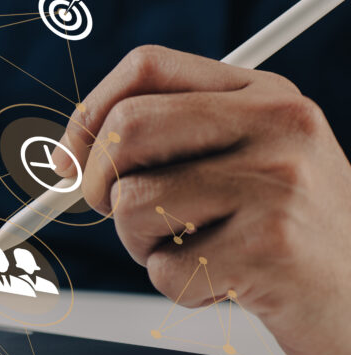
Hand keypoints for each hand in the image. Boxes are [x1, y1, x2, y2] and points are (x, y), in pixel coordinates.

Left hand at [56, 45, 350, 354]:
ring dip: (140, 244)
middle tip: (116, 213)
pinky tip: (226, 284)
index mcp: (263, 92)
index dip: (89, 113)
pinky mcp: (270, 247)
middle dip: (98, 181)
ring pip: (134, 204)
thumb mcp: (247, 159)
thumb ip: (172, 138)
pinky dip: (177, 288)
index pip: (147, 66)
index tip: (67, 160)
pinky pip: (164, 268)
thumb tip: (69, 154)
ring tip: (194, 250)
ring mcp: (277, 182)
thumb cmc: (287, 231)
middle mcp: (277, 124)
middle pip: (129, 127)